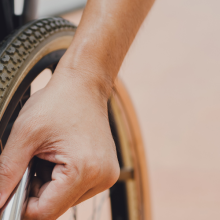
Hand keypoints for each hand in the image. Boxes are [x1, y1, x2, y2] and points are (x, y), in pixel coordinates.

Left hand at [0, 66, 119, 218]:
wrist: (84, 86)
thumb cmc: (60, 102)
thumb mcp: (25, 134)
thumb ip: (6, 173)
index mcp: (85, 169)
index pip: (45, 212)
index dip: (21, 205)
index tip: (13, 188)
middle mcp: (102, 176)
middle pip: (57, 206)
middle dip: (38, 190)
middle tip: (35, 161)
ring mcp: (107, 173)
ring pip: (67, 198)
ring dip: (52, 184)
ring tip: (52, 155)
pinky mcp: (107, 168)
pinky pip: (79, 186)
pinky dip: (64, 178)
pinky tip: (64, 156)